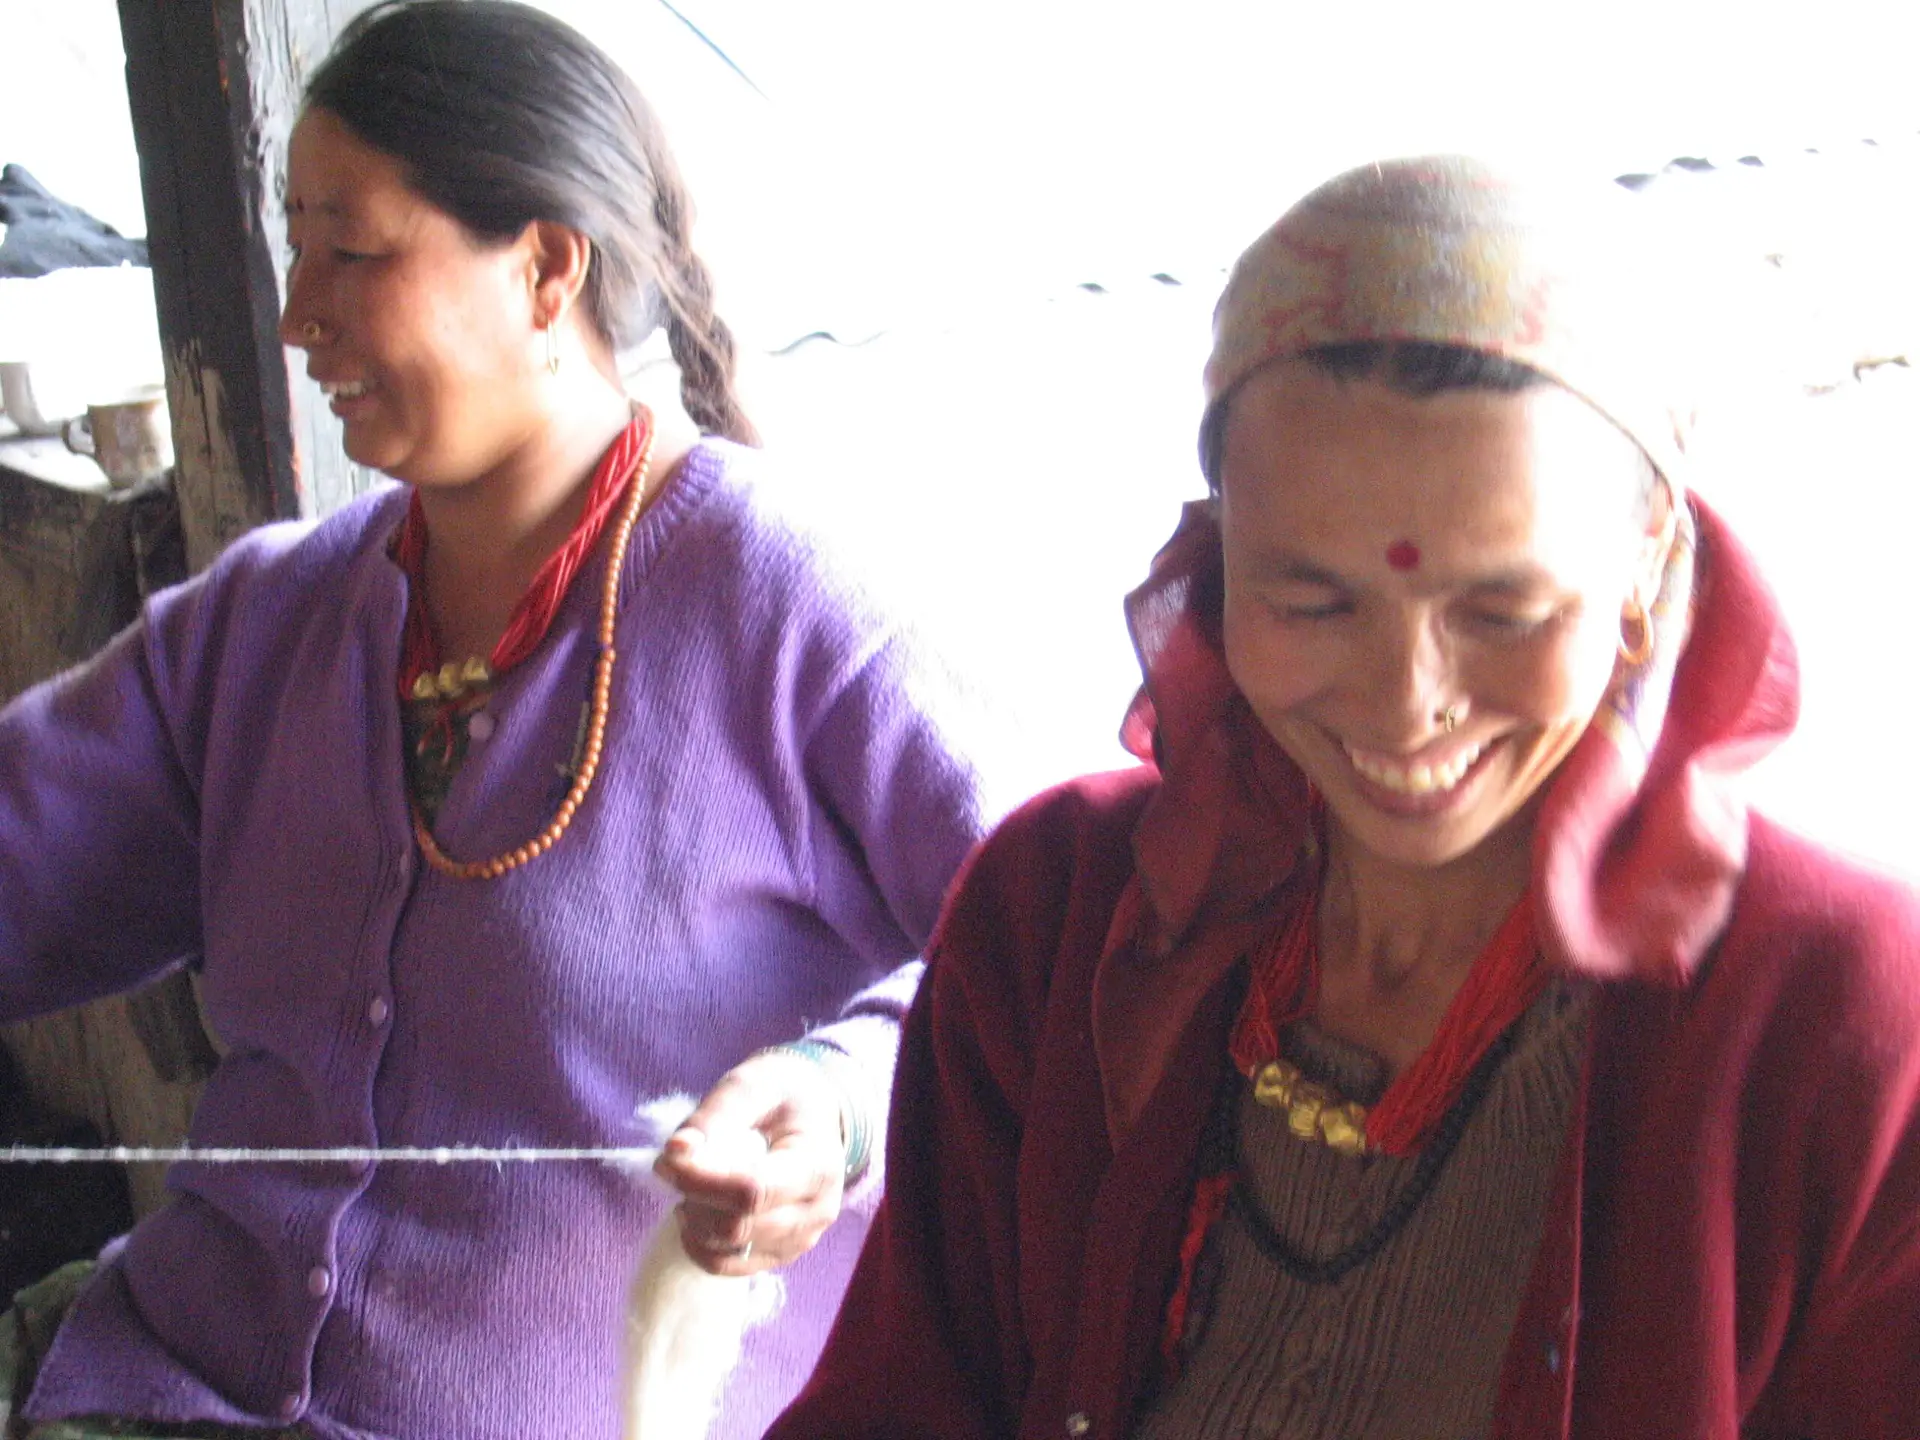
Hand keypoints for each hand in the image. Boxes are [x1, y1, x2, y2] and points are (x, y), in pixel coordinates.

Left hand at [652, 1049, 848, 1275]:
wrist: (815, 1115)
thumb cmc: (782, 1095)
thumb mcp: (750, 1085)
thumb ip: (713, 1115)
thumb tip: (674, 1151)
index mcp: (817, 1165)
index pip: (753, 1192)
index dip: (701, 1182)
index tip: (668, 1159)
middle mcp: (817, 1210)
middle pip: (738, 1227)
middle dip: (693, 1199)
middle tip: (676, 1168)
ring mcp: (802, 1238)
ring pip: (731, 1252)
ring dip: (695, 1222)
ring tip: (691, 1187)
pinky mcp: (782, 1254)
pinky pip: (731, 1267)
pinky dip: (701, 1244)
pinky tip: (697, 1211)